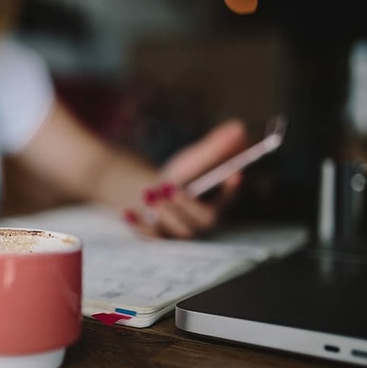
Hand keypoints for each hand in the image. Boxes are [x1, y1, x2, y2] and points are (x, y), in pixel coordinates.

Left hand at [125, 119, 248, 238]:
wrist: (154, 194)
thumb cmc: (182, 178)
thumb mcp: (195, 160)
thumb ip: (216, 148)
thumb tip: (239, 127)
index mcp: (217, 204)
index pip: (229, 200)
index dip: (231, 190)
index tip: (233, 175)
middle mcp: (202, 224)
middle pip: (203, 222)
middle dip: (187, 205)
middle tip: (169, 187)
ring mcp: (181, 235)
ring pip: (178, 233)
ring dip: (164, 213)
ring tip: (148, 193)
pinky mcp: (159, 239)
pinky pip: (151, 239)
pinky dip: (138, 226)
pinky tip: (127, 212)